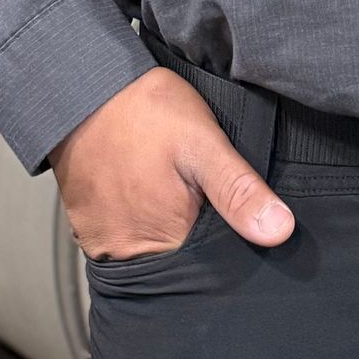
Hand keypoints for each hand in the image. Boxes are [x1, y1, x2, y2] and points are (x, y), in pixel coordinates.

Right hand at [50, 68, 293, 258]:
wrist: (80, 92)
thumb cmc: (142, 112)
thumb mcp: (202, 143)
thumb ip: (238, 190)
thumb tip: (279, 231)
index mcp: (166, 241)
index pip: (212, 266)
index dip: (230, 241)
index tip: (233, 213)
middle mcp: (129, 256)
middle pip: (181, 262)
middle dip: (199, 234)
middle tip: (197, 190)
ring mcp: (105, 246)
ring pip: (153, 251)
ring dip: (167, 227)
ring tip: (171, 187)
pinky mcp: (89, 231)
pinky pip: (125, 239)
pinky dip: (140, 220)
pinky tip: (148, 189)